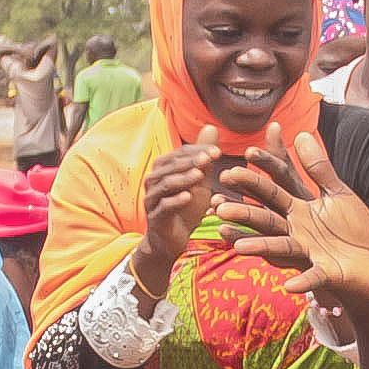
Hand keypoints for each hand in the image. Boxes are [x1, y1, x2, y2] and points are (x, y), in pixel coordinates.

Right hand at [135, 142, 224, 290]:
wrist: (173, 241)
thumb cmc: (185, 208)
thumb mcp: (199, 180)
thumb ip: (203, 156)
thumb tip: (211, 127)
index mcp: (163, 170)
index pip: (178, 154)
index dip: (196, 151)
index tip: (217, 151)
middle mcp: (153, 182)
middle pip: (170, 166)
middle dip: (190, 161)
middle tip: (210, 158)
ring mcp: (152, 200)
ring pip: (164, 184)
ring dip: (182, 178)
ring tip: (200, 175)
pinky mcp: (155, 219)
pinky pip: (163, 207)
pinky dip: (175, 201)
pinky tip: (188, 197)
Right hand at [218, 128, 368, 314]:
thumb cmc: (351, 229)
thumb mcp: (337, 193)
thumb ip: (319, 167)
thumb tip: (301, 133)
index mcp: (299, 208)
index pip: (276, 186)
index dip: (265, 170)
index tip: (248, 152)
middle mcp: (297, 230)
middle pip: (266, 218)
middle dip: (243, 211)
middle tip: (216, 202)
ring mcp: (309, 252)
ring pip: (279, 247)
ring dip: (258, 247)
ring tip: (237, 247)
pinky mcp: (326, 272)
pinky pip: (312, 278)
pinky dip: (303, 282)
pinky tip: (290, 285)